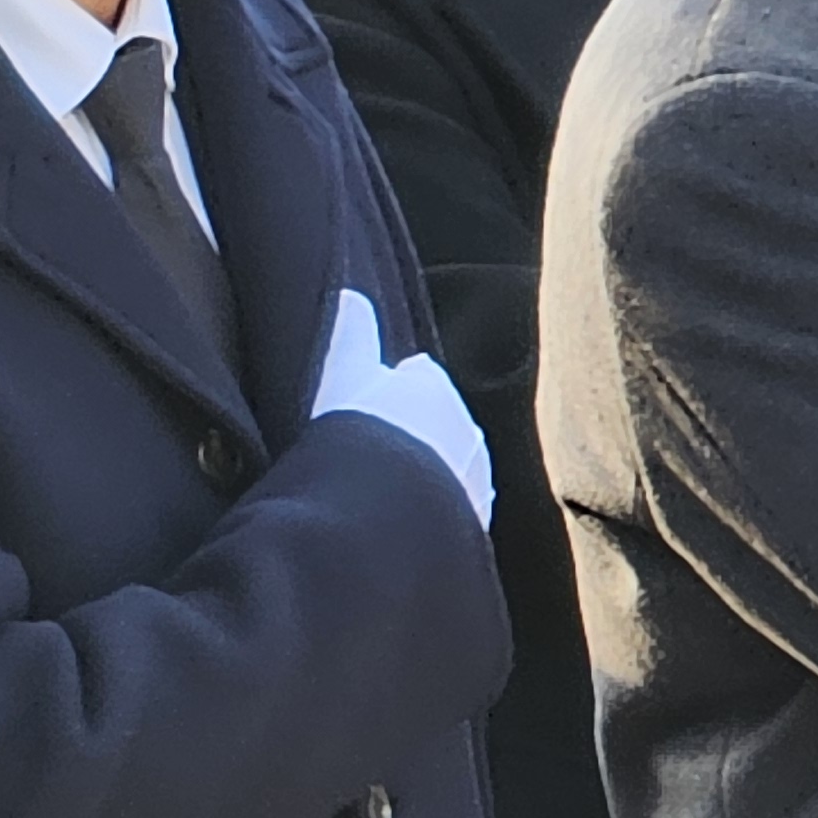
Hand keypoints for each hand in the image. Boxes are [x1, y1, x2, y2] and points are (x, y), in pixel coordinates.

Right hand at [307, 290, 493, 526]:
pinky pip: (449, 513)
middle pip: (436, 424)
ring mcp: (475, 478)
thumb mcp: (343, 374)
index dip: (390, 392)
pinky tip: (404, 523)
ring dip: (427, 478)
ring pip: (448, 470)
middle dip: (415, 435)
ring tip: (386, 495)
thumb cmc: (360, 431)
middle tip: (372, 455)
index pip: (415, 378)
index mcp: (431, 385)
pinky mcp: (474, 523)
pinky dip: (433, 514)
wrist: (392, 508)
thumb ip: (349, 333)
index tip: (366, 410)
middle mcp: (465, 426)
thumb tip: (350, 294)